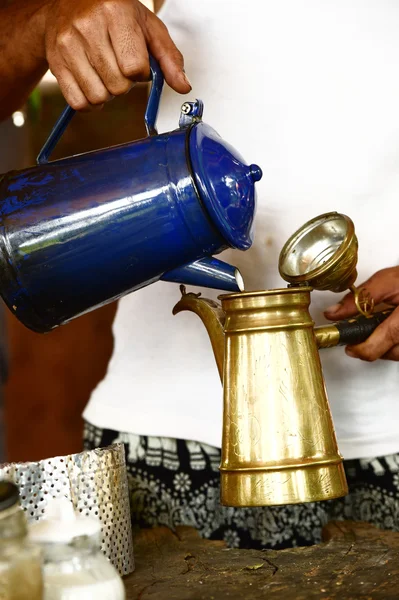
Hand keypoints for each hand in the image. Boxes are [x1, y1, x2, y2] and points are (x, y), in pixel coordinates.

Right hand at [43, 0, 190, 109]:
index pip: (135, 68)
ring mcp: (68, 45)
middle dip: (124, 83)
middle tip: (118, 65)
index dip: (140, 72)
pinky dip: (89, 101)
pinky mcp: (56, 63)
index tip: (135, 61)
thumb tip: (184, 86)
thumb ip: (169, 58)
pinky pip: (78, 103)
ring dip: (107, 93)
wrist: (69, 3)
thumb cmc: (114, 15)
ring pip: (98, 97)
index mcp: (115, 12)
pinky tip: (92, 82)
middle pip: (118, 86)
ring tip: (105, 72)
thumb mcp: (147, 27)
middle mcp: (88, 26)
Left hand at [324, 266, 398, 360]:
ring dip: (387, 346)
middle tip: (363, 333)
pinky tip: (392, 330)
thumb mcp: (386, 281)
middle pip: (392, 352)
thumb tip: (334, 313)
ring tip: (382, 327)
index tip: (350, 346)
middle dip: (374, 346)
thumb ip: (359, 299)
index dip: (363, 349)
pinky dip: (396, 344)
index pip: (383, 342)